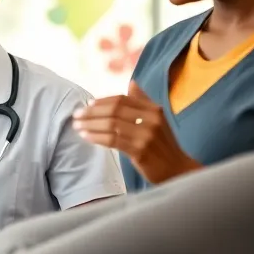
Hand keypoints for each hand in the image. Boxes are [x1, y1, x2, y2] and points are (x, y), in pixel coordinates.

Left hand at [72, 81, 200, 184]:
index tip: (88, 104)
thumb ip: (143, 102)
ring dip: (90, 125)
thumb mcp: (157, 120)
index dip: (102, 101)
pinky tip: (86, 137)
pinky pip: (112, 140)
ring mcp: (146, 135)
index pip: (122, 100)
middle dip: (92, 112)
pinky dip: (96, 137)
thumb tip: (132, 83)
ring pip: (111, 125)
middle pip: (114, 110)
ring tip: (77, 126)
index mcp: (154, 110)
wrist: (178, 169)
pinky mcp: (140, 151)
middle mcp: (152, 120)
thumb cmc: (163, 144)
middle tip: (76, 115)